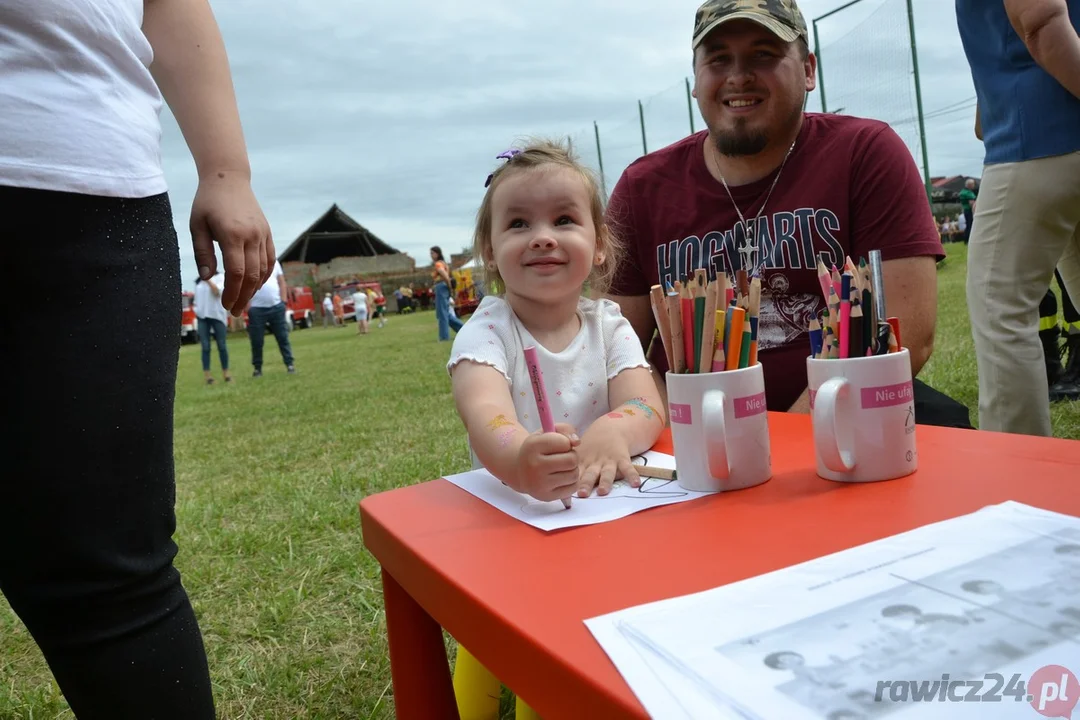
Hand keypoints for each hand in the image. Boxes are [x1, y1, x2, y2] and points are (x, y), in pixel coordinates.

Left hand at [190, 172, 274, 315]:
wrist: (229, 178)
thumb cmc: (207, 201)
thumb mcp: (197, 225)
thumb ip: (203, 252)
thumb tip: (207, 277)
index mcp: (232, 235)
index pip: (236, 273)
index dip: (232, 292)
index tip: (226, 305)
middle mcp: (252, 236)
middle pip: (252, 276)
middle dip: (243, 296)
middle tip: (235, 311)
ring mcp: (262, 234)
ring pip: (264, 269)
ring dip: (255, 289)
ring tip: (244, 301)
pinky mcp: (267, 232)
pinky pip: (270, 259)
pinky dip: (264, 275)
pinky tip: (255, 284)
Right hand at [518, 423, 579, 501]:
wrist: (520, 471)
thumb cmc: (538, 450)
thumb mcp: (546, 432)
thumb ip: (565, 429)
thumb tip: (577, 442)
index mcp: (533, 446)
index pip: (564, 443)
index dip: (566, 442)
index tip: (557, 445)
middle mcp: (534, 466)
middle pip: (572, 460)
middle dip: (572, 456)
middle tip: (563, 457)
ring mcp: (540, 483)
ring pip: (574, 474)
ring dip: (573, 469)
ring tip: (562, 467)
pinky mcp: (546, 497)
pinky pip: (573, 488)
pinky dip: (571, 482)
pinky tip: (561, 478)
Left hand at [574, 421, 638, 496]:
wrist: (610, 429)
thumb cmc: (590, 448)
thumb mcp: (578, 455)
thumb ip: (571, 471)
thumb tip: (560, 492)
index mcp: (582, 463)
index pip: (575, 475)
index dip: (571, 484)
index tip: (567, 496)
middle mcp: (595, 463)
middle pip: (589, 474)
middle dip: (585, 484)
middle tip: (582, 494)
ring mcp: (609, 461)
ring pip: (607, 473)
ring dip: (604, 482)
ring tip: (603, 491)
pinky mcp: (622, 458)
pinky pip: (628, 468)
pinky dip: (632, 475)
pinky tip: (635, 484)